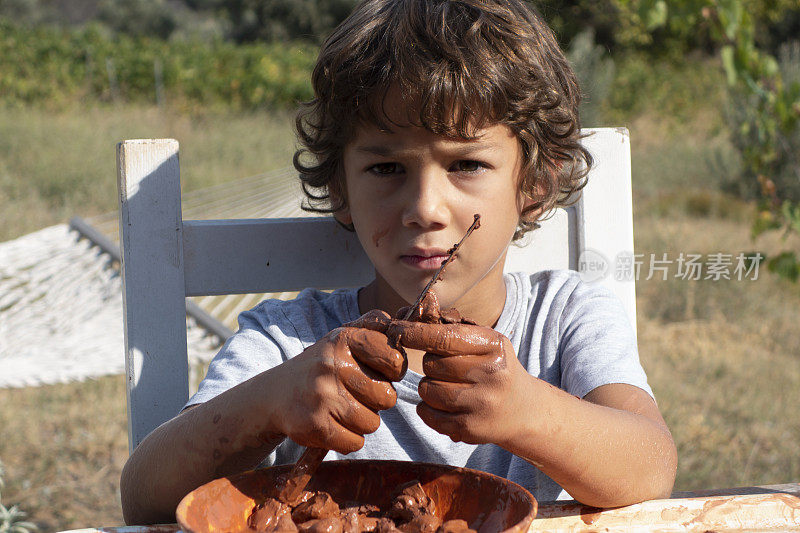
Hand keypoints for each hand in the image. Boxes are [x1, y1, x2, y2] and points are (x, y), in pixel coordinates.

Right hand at [269, 310, 404, 453]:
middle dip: (376, 400)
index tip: (380, 371)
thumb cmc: (322, 365)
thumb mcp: (343, 338)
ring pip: (372, 423)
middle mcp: (331, 366)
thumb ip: (375, 326)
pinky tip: (333, 423)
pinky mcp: (314, 426)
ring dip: (362, 421)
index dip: (393, 371)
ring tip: (342, 408)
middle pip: (387, 398)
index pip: (395, 360)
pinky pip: (356, 443)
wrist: (276, 394)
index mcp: (342, 340)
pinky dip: (348, 438)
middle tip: (356, 393)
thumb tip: (404, 319)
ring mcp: (321, 397)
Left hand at [387, 320, 529, 445]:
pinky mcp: (470, 428)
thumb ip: (452, 326)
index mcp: (494, 346)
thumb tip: (411, 311)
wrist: (524, 409)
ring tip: (449, 386)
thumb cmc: (494, 366)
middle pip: (432, 364)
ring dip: (429, 386)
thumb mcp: (485, 341)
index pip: (444, 337)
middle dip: (431, 364)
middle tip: (448, 368)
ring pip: (426, 389)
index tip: (396, 329)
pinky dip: (428, 408)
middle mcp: (491, 375)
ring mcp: (481, 404)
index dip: (414, 333)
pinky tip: (445, 404)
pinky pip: (427, 413)